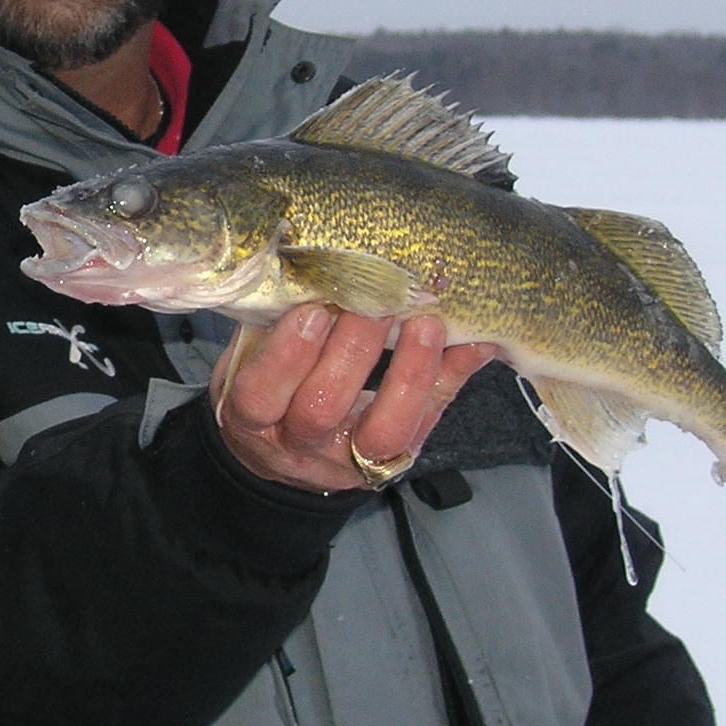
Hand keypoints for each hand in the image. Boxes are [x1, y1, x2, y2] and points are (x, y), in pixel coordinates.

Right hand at [210, 305, 496, 491]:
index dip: (287, 355)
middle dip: (353, 350)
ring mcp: (351, 461)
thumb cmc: (267, 388)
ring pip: (385, 430)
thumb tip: (307, 263)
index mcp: (252, 420)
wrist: (284, 455)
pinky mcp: (396, 460)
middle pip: (323, 409)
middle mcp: (299, 447)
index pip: (260, 396)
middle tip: (376, 299)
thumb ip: (271, 321)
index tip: (312, 309)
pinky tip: (474, 342)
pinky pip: (428, 422)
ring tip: (427, 321)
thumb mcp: (251, 357)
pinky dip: (452, 378)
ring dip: (410, 370)